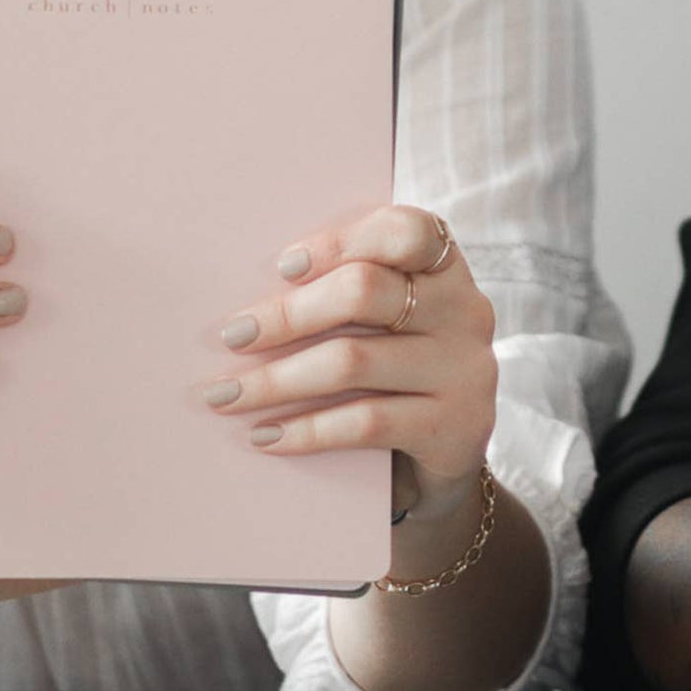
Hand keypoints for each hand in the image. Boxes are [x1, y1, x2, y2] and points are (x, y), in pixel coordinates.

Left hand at [201, 204, 496, 520]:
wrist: (447, 461)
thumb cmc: (396, 373)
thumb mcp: (386, 323)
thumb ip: (347, 292)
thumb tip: (250, 288)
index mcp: (445, 268)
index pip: (406, 230)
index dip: (342, 241)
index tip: (282, 267)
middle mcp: (464, 310)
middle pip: (366, 291)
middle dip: (288, 315)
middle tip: (232, 336)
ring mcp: (465, 369)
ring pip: (354, 361)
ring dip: (276, 380)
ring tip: (225, 395)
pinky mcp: (456, 427)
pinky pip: (366, 423)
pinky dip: (306, 430)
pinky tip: (264, 436)